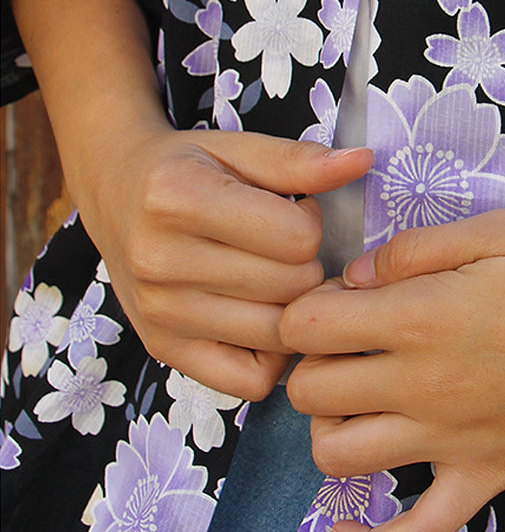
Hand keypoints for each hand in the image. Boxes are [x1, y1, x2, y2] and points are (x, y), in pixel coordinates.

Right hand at [80, 127, 371, 398]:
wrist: (115, 194)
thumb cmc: (187, 169)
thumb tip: (363, 161)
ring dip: (293, 308)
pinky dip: (272, 357)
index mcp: (178, 198)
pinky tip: (264, 318)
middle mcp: (160, 260)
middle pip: (291, 286)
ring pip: (279, 335)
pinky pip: (250, 382)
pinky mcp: (164, 349)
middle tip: (285, 246)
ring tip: (278, 277)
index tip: (293, 211)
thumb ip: (300, 160)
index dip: (311, 222)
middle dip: (305, 263)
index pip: (298, 237)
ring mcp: (160, 312)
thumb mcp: (238, 149)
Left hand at [281, 209, 504, 531]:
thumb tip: (355, 277)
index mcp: (420, 315)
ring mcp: (452, 443)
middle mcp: (422, 385)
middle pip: (310, 392)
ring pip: (338, 458)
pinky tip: (350, 525)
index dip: (303, 309)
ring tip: (359, 404)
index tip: (334, 300)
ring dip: (330, 431)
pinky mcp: (489, 481)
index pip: (306, 327)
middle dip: (312, 365)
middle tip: (348, 346)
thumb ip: (416, 249)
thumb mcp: (502, 231)